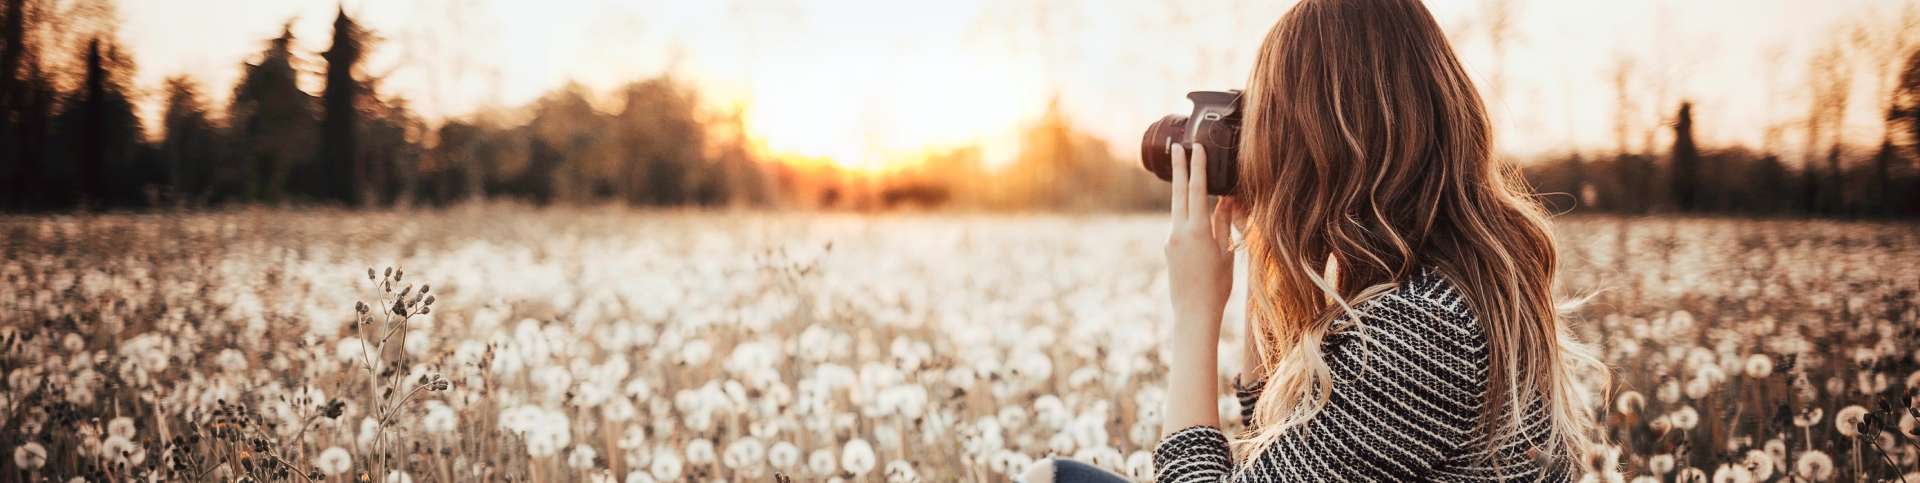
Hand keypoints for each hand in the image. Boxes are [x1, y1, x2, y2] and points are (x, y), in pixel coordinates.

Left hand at [1164, 143, 1236, 325]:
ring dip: (1180, 187)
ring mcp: (1169, 239)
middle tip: (1176, 145)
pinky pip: (1177, 223)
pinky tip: (1192, 209)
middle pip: (1178, 191)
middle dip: (1178, 167)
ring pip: (1176, 207)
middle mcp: (1178, 231)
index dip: (1197, 166)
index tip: (1196, 147)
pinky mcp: (1167, 247)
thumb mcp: (1225, 252)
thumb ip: (1223, 223)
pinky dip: (1184, 211)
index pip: (1196, 190)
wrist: (1193, 312)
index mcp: (1197, 230)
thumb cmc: (1217, 286)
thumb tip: (1225, 199)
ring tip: (1183, 168)